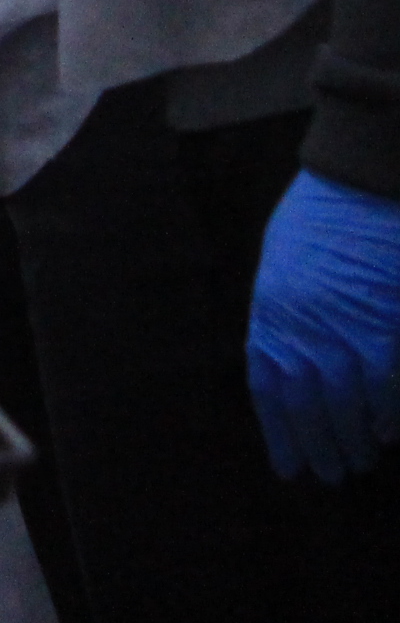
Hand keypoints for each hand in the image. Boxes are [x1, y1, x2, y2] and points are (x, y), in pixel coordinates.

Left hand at [247, 169, 399, 483]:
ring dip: (355, 439)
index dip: (280, 434)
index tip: (291, 467)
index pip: (268, 390)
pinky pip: (388, 386)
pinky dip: (388, 413)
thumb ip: (284, 318)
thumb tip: (294, 370)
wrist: (358, 183)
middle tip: (333, 473)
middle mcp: (304, 328)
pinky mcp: (388, 328)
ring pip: (350, 405)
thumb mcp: (281, 268)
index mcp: (270, 312)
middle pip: (309, 406)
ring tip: (361, 460)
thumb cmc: (317, 222)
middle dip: (320, 446)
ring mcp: (348, 330)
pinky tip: (388, 431)